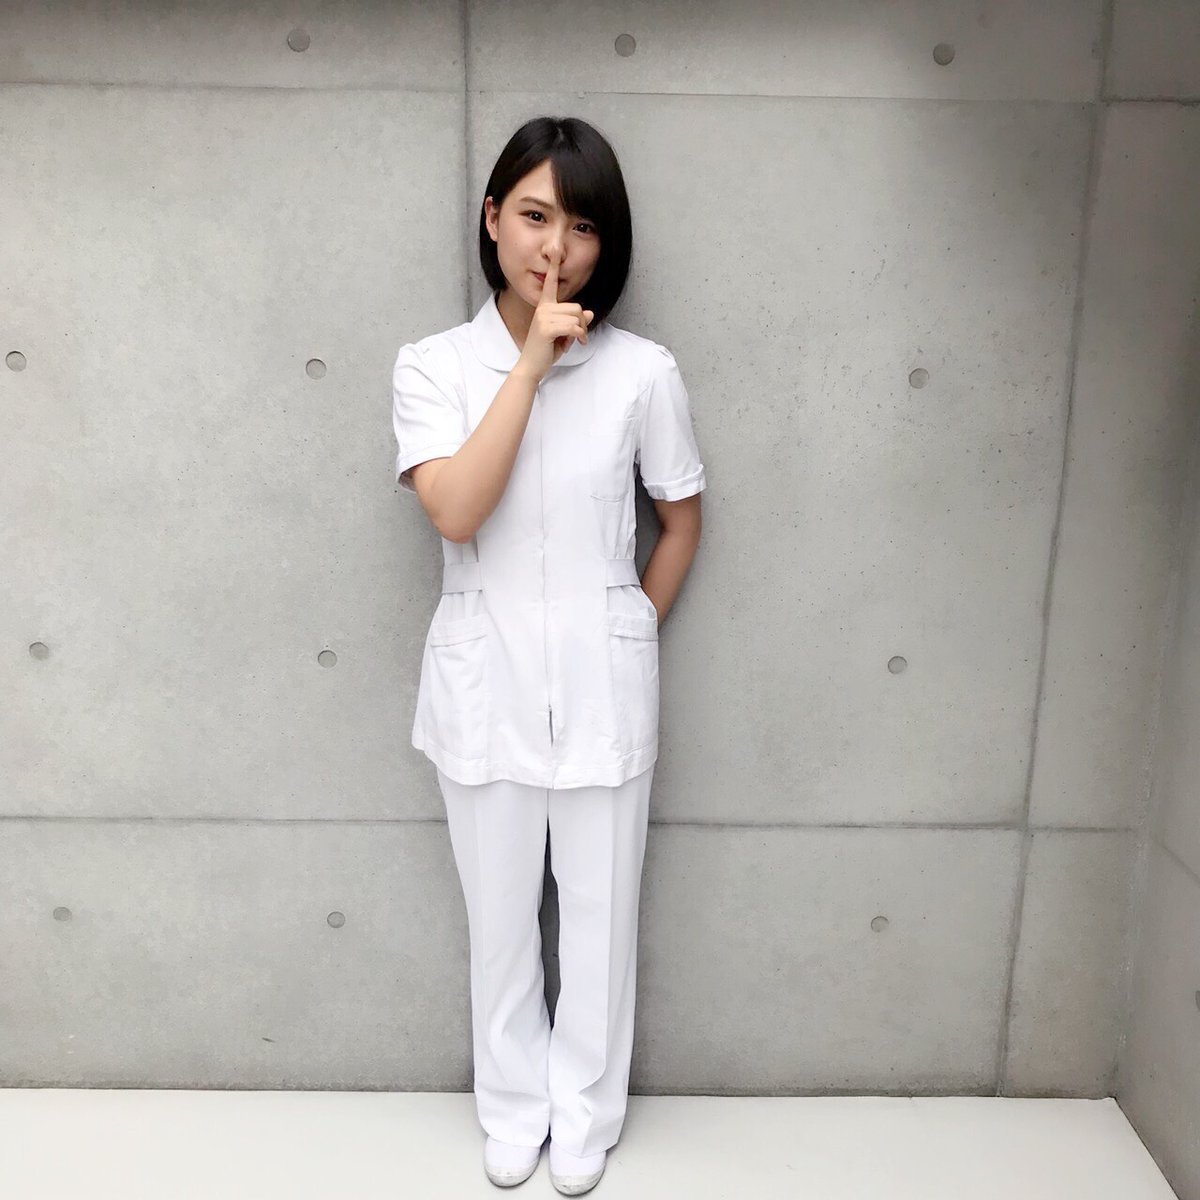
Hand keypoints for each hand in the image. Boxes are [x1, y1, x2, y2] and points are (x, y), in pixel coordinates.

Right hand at [514, 255, 593, 382]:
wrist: (532, 366)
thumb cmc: (545, 350)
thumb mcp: (563, 334)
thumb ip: (575, 321)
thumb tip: (589, 313)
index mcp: (544, 306)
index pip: (551, 283)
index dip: (554, 267)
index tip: (555, 250)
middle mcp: (543, 308)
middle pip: (576, 307)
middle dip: (581, 324)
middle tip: (575, 337)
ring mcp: (543, 317)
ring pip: (576, 317)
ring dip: (580, 331)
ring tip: (571, 342)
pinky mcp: (546, 328)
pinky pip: (573, 327)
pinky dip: (579, 336)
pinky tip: (575, 344)